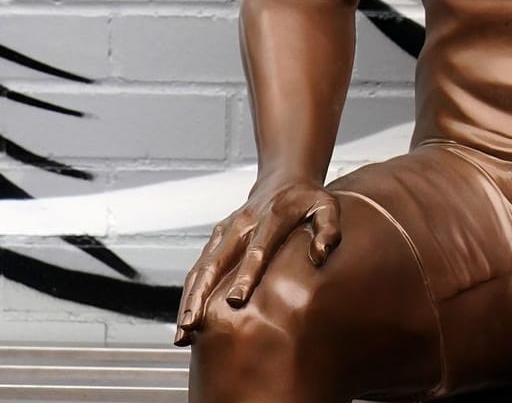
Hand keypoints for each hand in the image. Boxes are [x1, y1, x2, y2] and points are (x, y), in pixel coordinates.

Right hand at [173, 180, 340, 344]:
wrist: (285, 180)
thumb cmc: (309, 200)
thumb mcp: (328, 207)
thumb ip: (329, 230)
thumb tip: (320, 256)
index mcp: (272, 218)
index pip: (257, 251)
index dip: (245, 276)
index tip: (235, 301)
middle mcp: (243, 224)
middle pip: (217, 263)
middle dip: (202, 296)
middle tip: (193, 326)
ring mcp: (226, 231)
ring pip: (201, 268)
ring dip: (189, 299)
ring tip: (183, 332)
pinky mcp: (217, 237)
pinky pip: (199, 267)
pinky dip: (190, 293)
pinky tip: (186, 319)